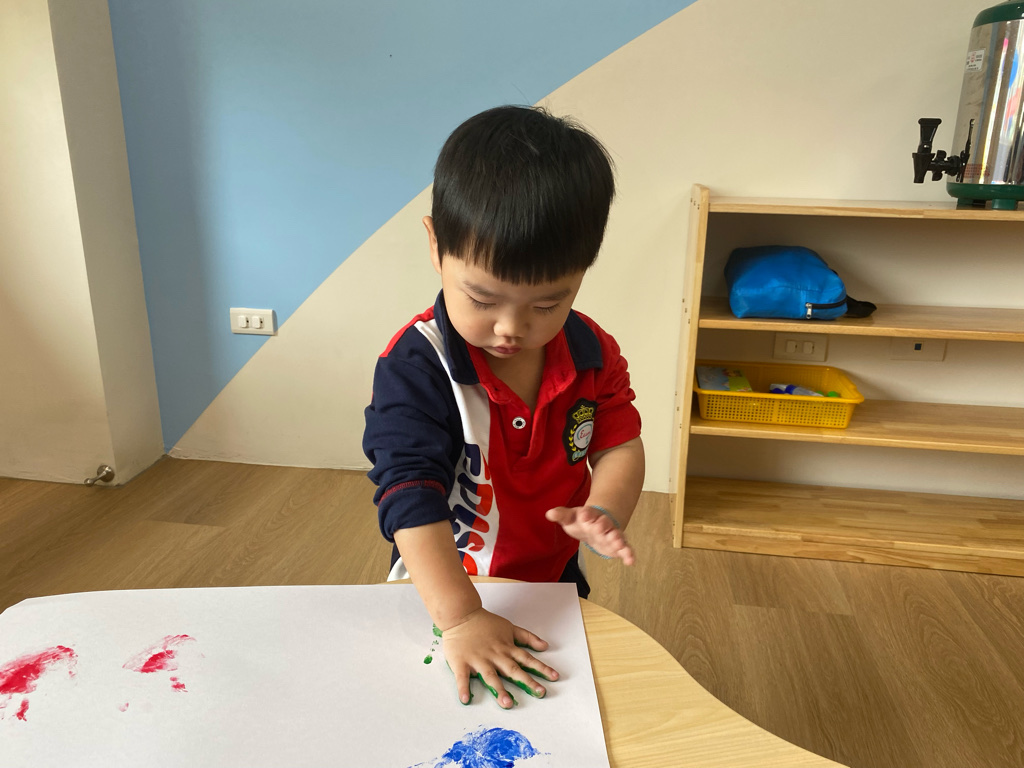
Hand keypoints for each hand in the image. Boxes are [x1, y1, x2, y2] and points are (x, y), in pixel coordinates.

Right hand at [441, 607, 557, 708]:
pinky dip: (463, 688)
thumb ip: (527, 637)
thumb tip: (545, 646)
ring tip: (507, 703)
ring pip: (490, 677)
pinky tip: (465, 699)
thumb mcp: (509, 627)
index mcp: (506, 648)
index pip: (527, 659)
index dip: (541, 668)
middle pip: (513, 670)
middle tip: (540, 693)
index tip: (554, 677)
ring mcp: (478, 660)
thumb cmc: (484, 623)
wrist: (460, 615)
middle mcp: (495, 655)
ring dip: (499, 690)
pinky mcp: (461, 663)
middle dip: (527, 682)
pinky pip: (462, 678)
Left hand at [545, 505, 635, 564]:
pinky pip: (625, 548)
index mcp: (591, 515)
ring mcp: (611, 534)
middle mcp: (603, 524)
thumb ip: (561, 515)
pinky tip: (630, 561)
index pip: (589, 513)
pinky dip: (629, 554)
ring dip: (617, 539)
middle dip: (602, 526)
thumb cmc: (582, 521)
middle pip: (604, 523)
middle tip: (599, 528)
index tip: (583, 516)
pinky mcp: (618, 545)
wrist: (597, 524)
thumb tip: (549, 513)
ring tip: (618, 543)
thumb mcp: (570, 518)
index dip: (587, 514)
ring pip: (616, 535)